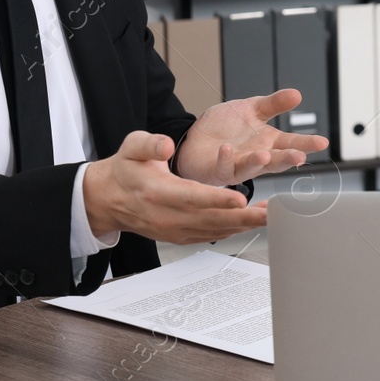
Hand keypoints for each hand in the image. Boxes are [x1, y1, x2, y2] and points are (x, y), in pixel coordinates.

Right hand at [83, 132, 268, 243]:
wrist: (109, 199)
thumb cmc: (125, 170)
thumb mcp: (131, 147)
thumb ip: (149, 144)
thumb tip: (167, 145)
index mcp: (158, 192)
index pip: (192, 197)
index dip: (217, 199)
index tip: (240, 198)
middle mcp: (167, 215)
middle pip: (210, 219)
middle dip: (242, 218)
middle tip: (270, 213)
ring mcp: (174, 229)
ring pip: (214, 230)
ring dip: (243, 225)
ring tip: (270, 216)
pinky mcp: (180, 236)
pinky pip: (210, 235)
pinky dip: (232, 230)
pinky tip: (251, 222)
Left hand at [173, 89, 329, 186]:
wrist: (195, 137)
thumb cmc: (225, 128)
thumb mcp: (251, 109)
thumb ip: (274, 104)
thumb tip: (297, 94)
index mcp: (268, 142)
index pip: (291, 143)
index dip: (306, 143)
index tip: (322, 142)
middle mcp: (257, 156)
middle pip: (276, 160)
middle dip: (287, 159)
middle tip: (299, 156)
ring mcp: (239, 166)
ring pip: (251, 168)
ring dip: (258, 163)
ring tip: (264, 156)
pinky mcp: (219, 171)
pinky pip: (223, 167)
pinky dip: (226, 159)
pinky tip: (227, 150)